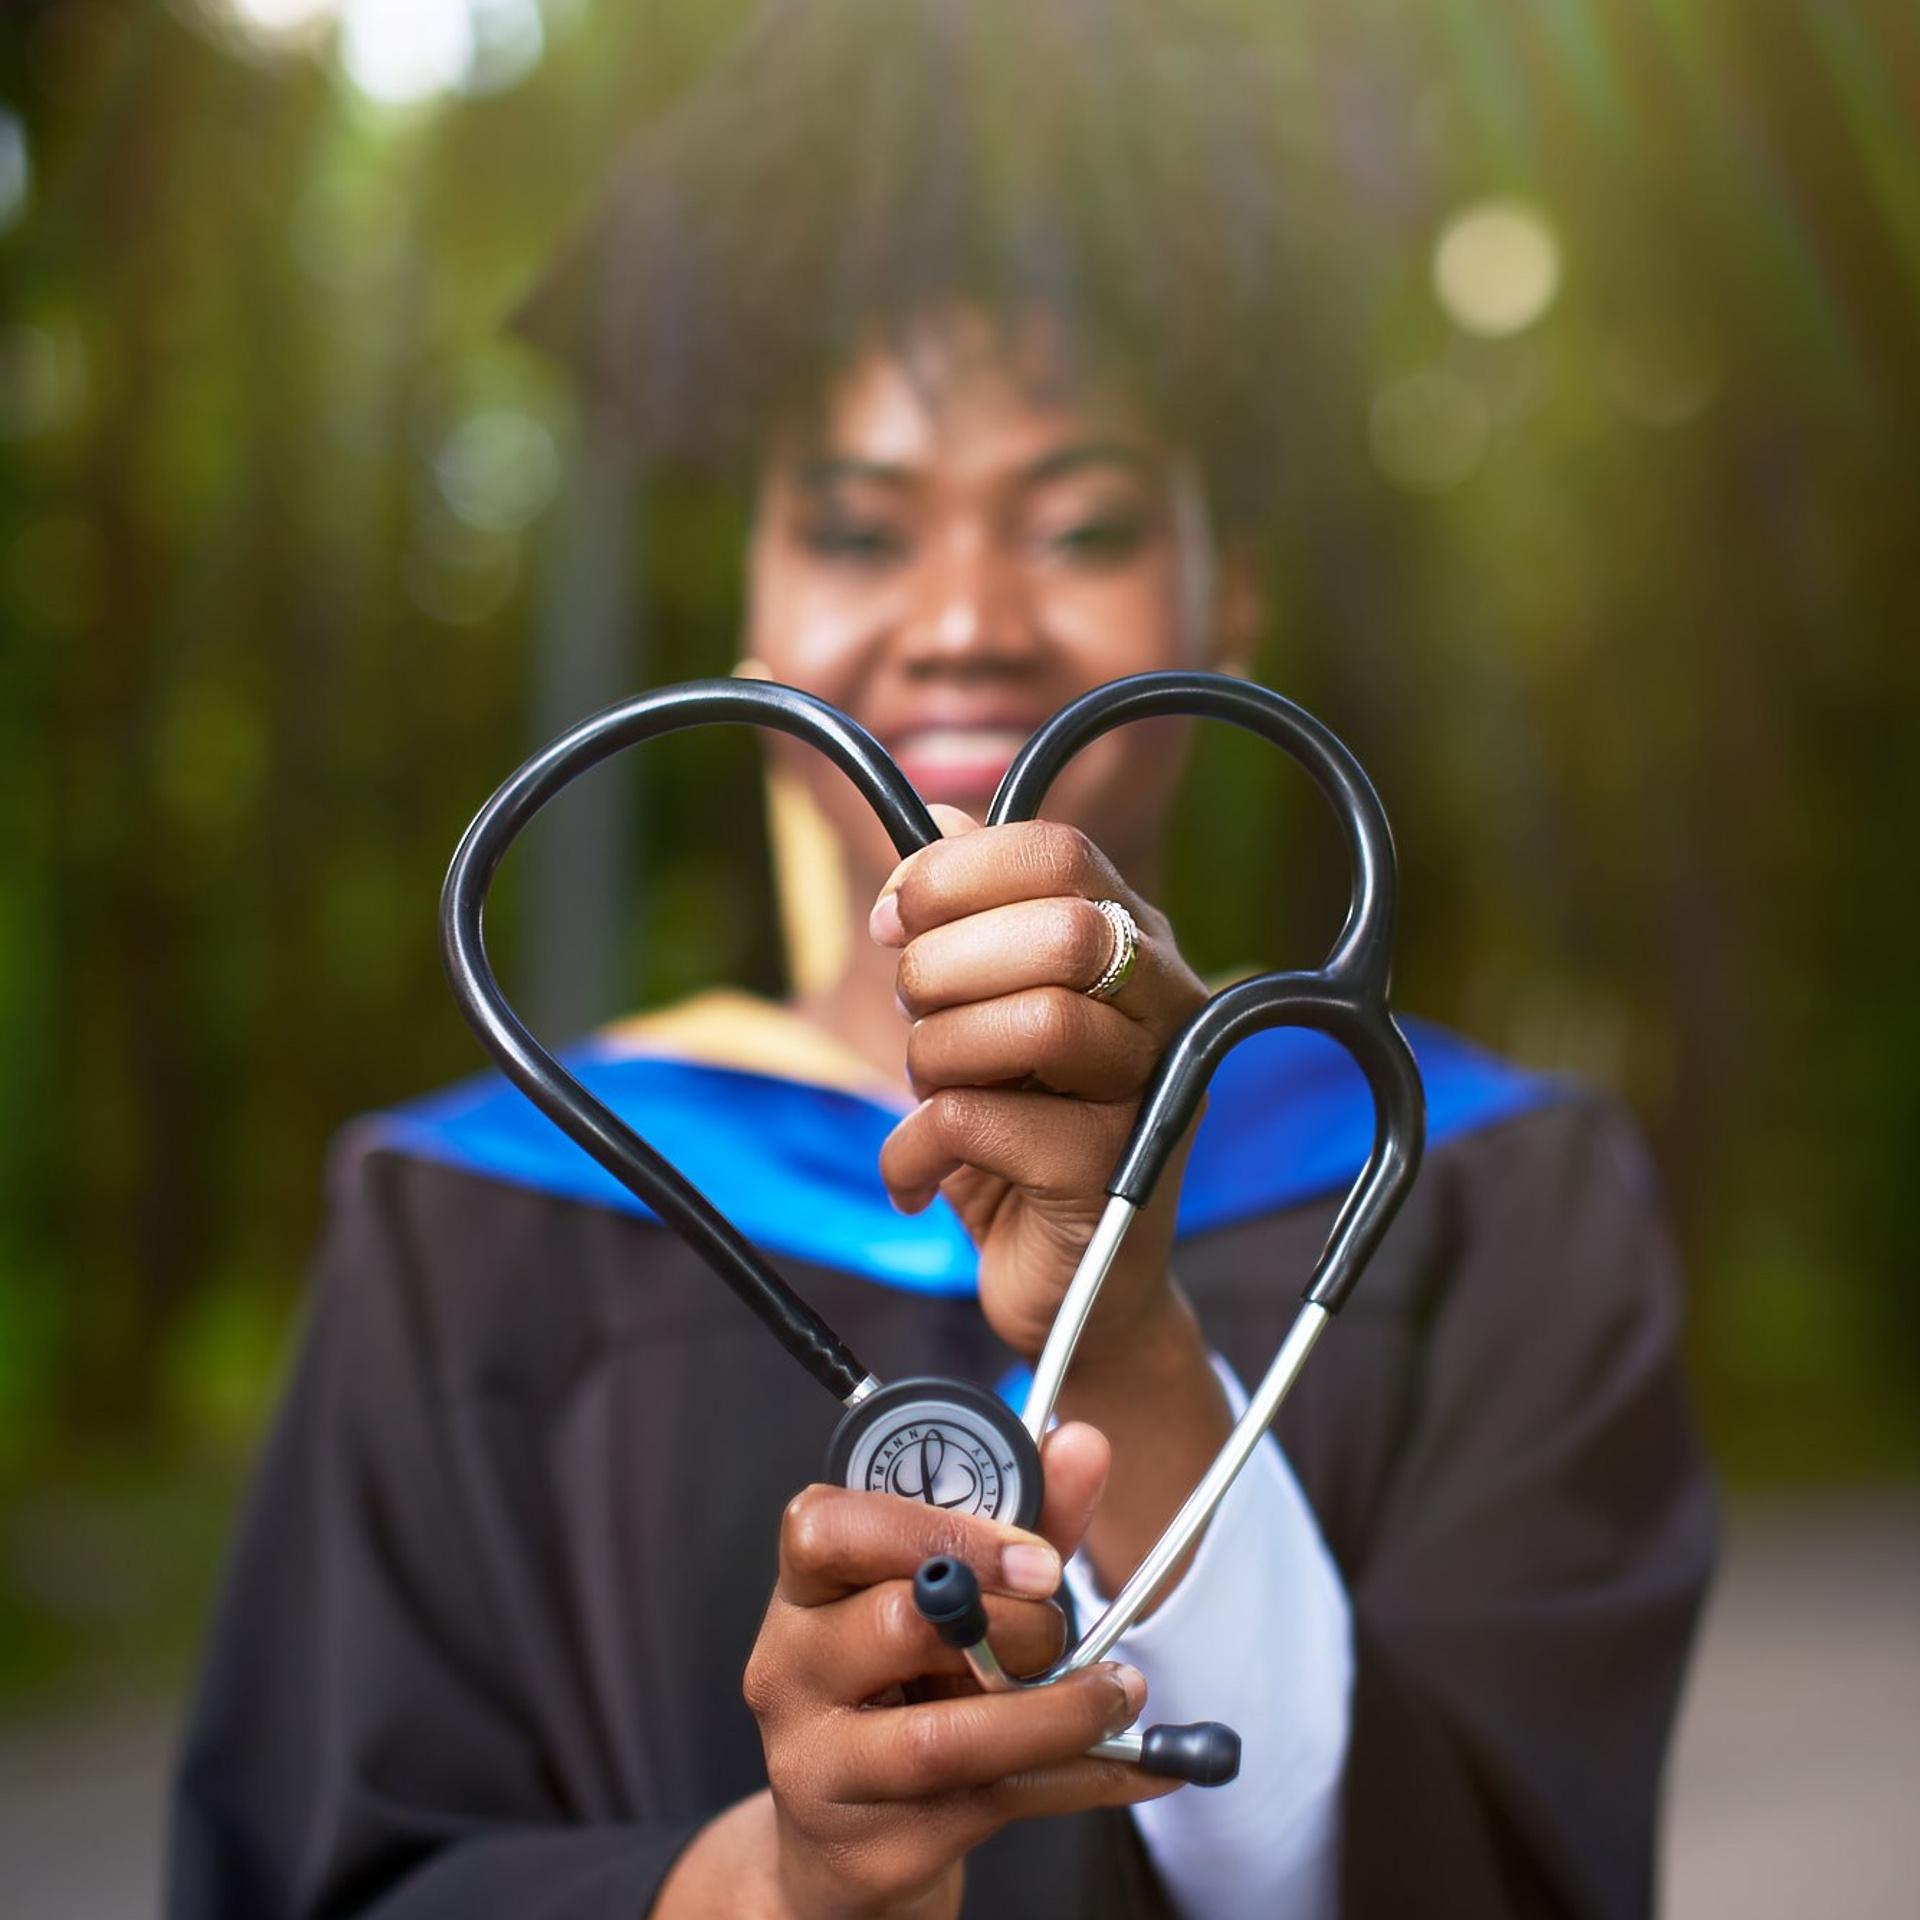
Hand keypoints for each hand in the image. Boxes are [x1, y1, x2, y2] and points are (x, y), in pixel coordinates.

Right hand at [658, 1423, 1175, 1919]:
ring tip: (1115, 1695)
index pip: (827, 1528)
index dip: (934, 1532)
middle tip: (1061, 1630)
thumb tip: (1083, 1443)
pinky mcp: (868, 1852)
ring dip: (1056, 1714)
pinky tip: (1136, 1763)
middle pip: (896, 1624)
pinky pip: (990, 1807)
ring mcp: (817, 1769)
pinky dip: (1079, 1778)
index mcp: (804, 1589)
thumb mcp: (959, 1599)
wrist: (847, 1845)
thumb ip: (1019, 1522)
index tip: (1034, 1557)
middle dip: (1013, 1624)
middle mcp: (789, 1671)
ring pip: (942, 1738)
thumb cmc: (906, 1690)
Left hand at [869, 812, 1208, 1363]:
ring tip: (931, 1098)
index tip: (892, 920)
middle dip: (944, 969)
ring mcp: (1152, 1091)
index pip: (1060, 853)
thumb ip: (965, 917)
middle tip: (915, 1018)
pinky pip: (983, 1124)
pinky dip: (915, 1150)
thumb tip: (934, 818)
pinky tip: (916, 1178)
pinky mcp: (1115, 1174)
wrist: (1066, 1287)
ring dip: (936, 1059)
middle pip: (1058, 932)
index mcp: (1135, 944)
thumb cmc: (1020, 1136)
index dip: (955, 874)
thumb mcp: (979, 1013)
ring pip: (1032, 1023)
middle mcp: (1166, 1006)